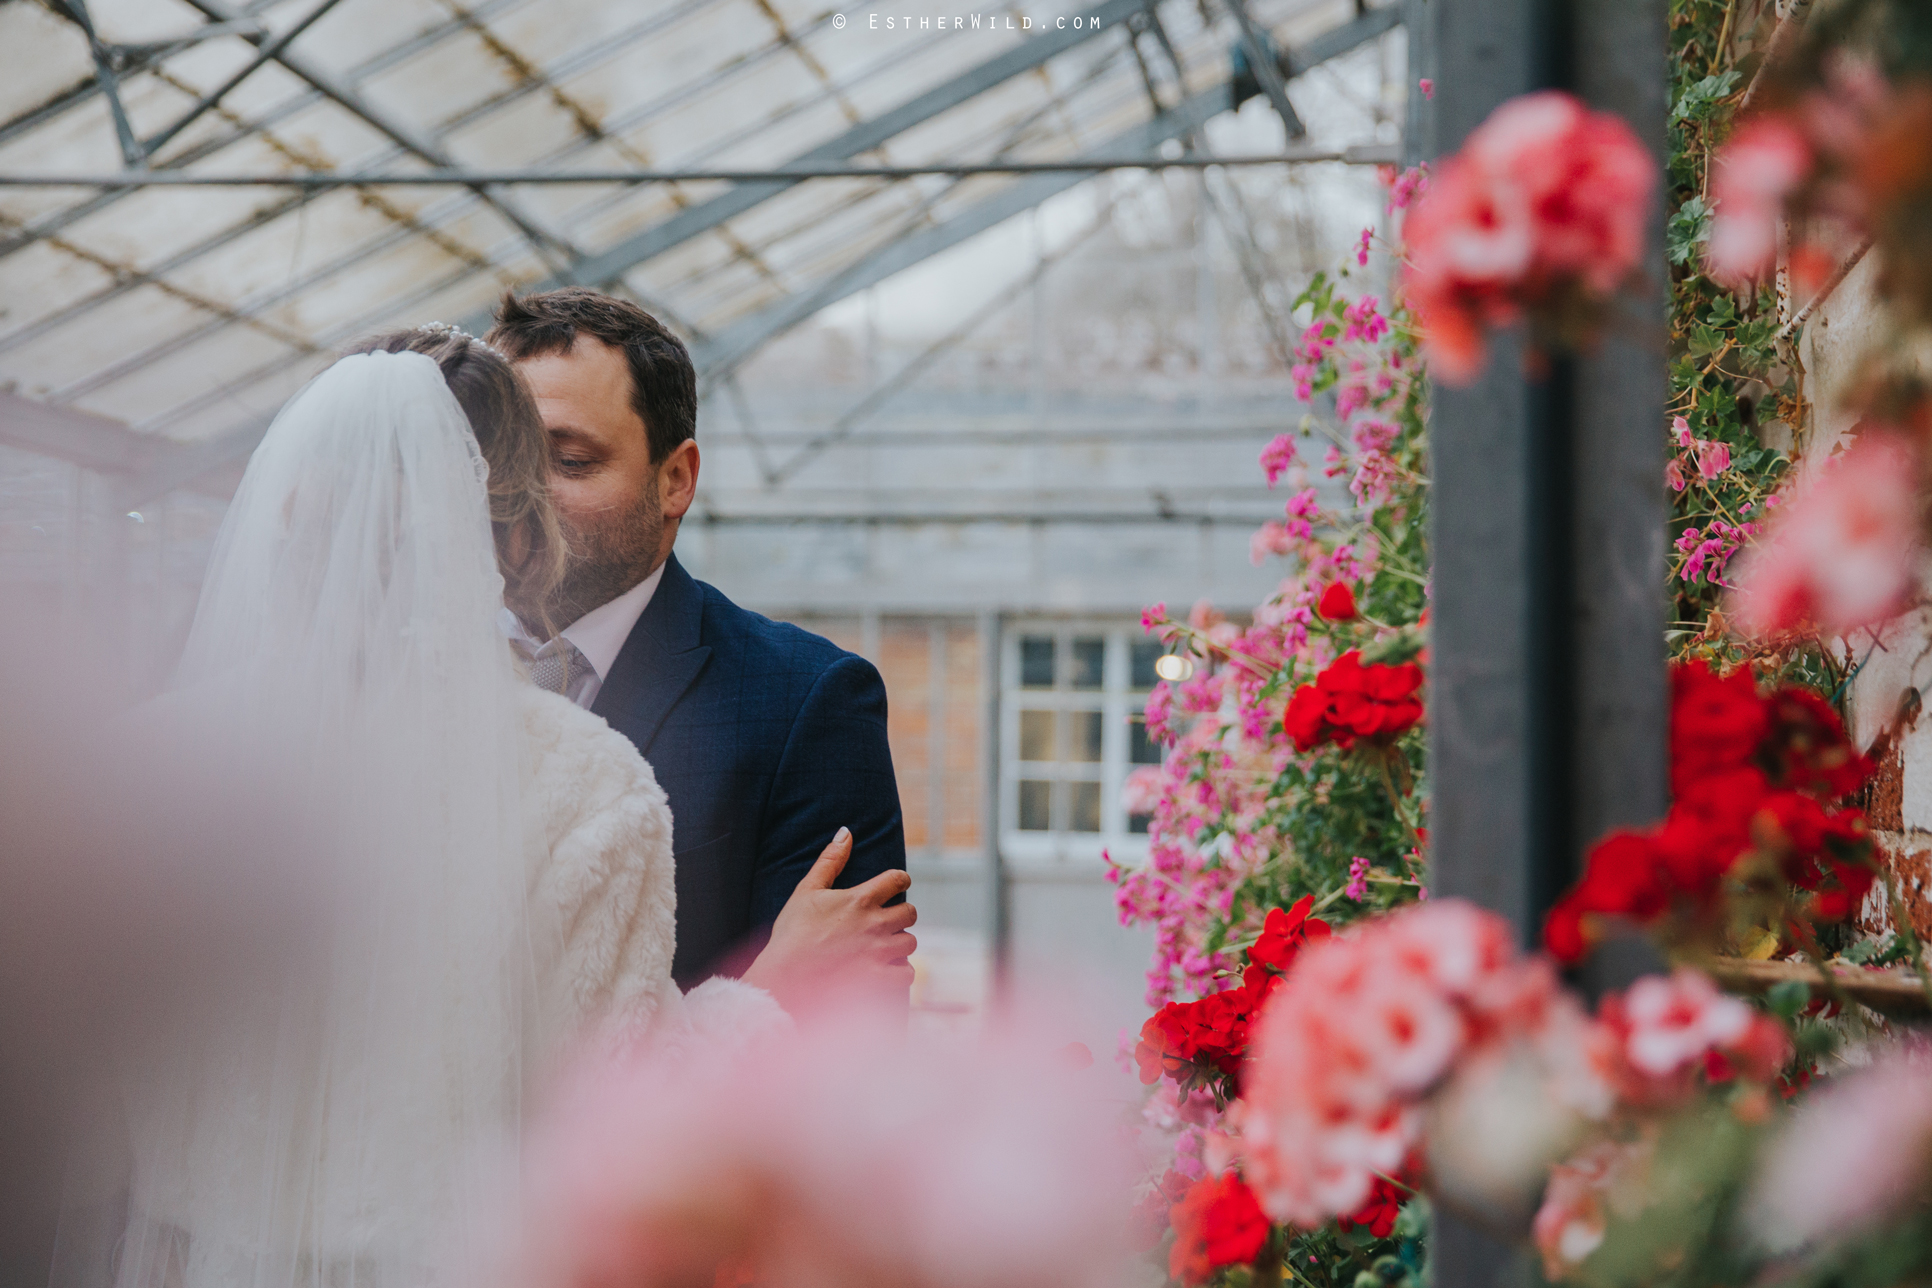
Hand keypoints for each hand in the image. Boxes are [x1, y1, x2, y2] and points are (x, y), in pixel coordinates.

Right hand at [741, 827, 915, 1013]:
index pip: (898, 879)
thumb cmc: (792, 932)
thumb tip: (846, 832)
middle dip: (901, 915)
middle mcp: (875, 924)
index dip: (900, 880)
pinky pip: (906, 974)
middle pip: (910, 913)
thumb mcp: (806, 890)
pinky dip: (900, 973)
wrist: (784, 975)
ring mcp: (879, 952)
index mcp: (860, 899)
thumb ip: (829, 860)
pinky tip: (885, 971)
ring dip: (899, 944)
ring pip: (910, 943)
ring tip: (883, 947)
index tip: (895, 886)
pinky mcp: (878, 978)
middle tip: (886, 921)